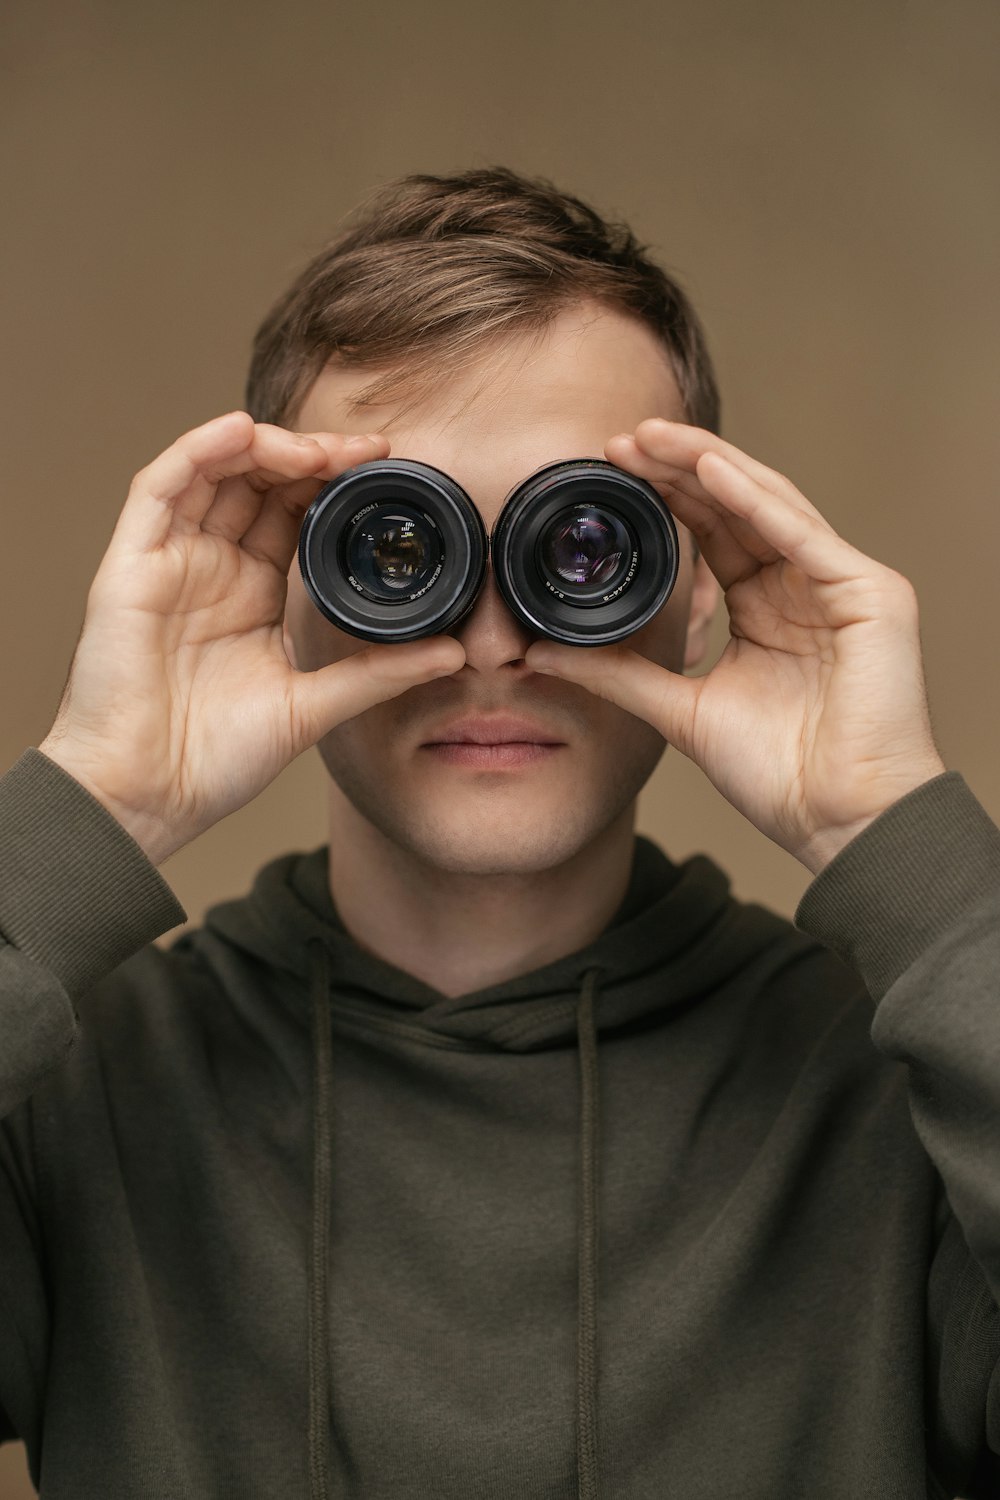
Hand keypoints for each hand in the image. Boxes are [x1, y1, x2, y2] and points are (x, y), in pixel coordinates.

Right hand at [38, 412, 464, 864]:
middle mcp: (210, 568)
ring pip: (213, 472)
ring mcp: (168, 562)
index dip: (333, 483)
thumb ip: (378, 673)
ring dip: (264, 447)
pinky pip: (158, 489)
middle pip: (258, 483)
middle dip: (311, 457)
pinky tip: (241, 433)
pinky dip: (198, 451)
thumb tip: (453, 654)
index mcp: (250, 594)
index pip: (292, 515)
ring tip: (316, 449)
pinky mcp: (130, 566)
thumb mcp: (314, 707)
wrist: (149, 797)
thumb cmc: (214, 759)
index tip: (383, 467)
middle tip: (363, 450)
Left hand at [525, 418, 946, 874]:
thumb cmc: (780, 775)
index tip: (612, 471)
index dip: (667, 498)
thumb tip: (541, 653)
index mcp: (768, 608)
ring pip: (769, 505)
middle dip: (679, 468)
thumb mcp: (679, 711)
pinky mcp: (871, 593)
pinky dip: (756, 500)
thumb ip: (617, 675)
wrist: (839, 823)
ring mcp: (842, 585)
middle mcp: (806, 585)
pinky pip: (805, 535)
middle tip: (622, 439)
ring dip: (710, 467)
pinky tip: (711, 470)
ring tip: (654, 440)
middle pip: (739, 507)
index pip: (715, 534)